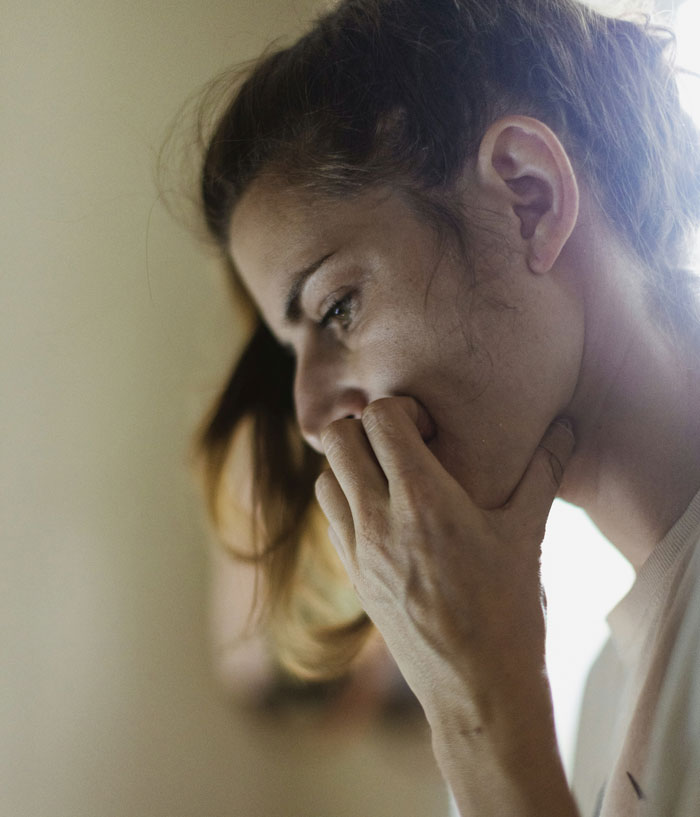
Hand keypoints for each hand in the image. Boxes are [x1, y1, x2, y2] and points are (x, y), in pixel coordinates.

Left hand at [315, 397, 576, 812]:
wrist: (477, 690)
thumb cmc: (508, 612)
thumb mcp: (528, 535)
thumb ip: (545, 472)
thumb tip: (568, 427)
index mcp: (424, 500)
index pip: (380, 418)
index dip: (400, 409)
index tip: (429, 428)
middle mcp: (379, 520)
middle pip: (337, 439)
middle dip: (365, 427)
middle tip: (402, 445)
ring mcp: (359, 551)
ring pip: (324, 478)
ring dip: (349, 465)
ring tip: (389, 477)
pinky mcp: (353, 578)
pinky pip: (331, 519)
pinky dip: (347, 503)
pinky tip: (384, 516)